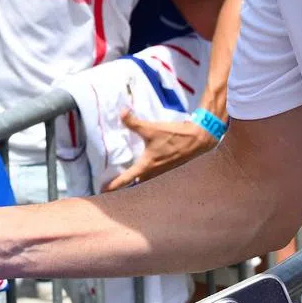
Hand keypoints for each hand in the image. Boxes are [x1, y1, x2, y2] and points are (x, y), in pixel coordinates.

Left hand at [104, 111, 218, 190]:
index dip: (113, 185)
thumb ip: (134, 122)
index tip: (102, 190)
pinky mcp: (169, 170)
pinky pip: (154, 177)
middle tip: (110, 185)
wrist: (199, 139)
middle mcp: (153, 174)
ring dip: (135, 182)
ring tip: (124, 179)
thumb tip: (121, 112)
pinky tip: (144, 168)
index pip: (126, 179)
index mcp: (147, 167)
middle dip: (123, 185)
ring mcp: (163, 174)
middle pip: (134, 184)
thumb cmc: (174, 136)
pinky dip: (146, 175)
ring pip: (145, 182)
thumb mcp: (151, 128)